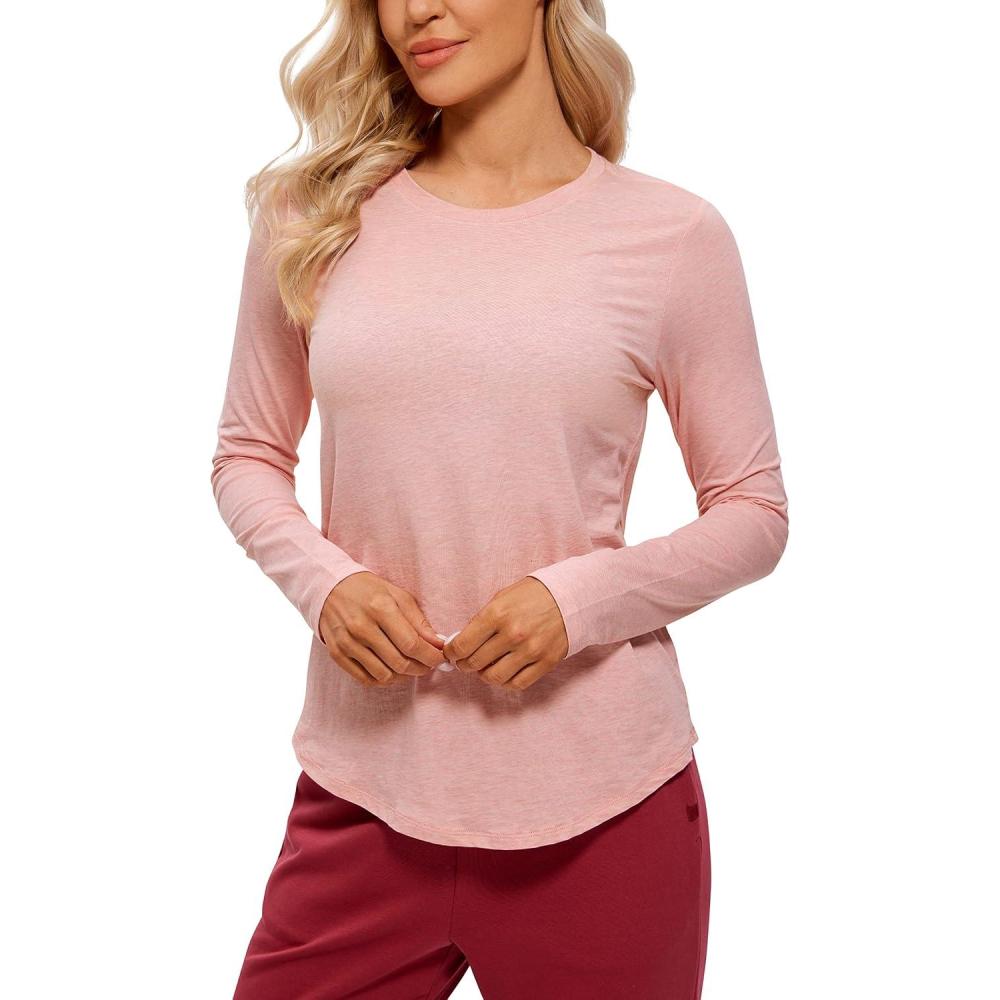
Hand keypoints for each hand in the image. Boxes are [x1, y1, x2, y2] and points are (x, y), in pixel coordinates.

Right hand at [318, 572, 447, 685]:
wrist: (329, 587)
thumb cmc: (368, 590)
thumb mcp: (397, 595)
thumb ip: (418, 620)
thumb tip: (437, 644)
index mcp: (380, 608)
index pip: (411, 644)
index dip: (430, 656)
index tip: (440, 658)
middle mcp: (361, 627)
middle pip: (399, 663)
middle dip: (421, 668)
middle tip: (428, 664)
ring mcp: (347, 643)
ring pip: (384, 675)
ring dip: (403, 676)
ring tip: (411, 667)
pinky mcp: (337, 654)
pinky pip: (365, 679)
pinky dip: (383, 680)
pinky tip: (392, 670)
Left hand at [442, 577, 568, 689]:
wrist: (570, 596)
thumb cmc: (532, 595)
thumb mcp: (501, 597)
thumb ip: (482, 620)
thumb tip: (462, 641)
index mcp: (497, 614)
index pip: (462, 644)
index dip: (452, 653)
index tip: (452, 654)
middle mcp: (512, 634)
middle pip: (475, 663)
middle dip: (465, 665)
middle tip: (465, 662)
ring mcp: (530, 650)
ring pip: (494, 677)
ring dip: (484, 675)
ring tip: (485, 667)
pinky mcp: (546, 662)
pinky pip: (518, 683)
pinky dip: (506, 682)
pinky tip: (504, 672)